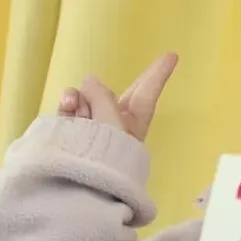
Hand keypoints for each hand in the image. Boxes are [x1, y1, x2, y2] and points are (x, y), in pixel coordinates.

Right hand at [57, 53, 177, 142]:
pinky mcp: (69, 132)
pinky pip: (69, 109)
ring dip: (81, 97)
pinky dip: (68, 104)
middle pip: (114, 96)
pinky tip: (67, 105)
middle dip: (109, 86)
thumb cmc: (105, 153)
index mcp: (133, 125)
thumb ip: (101, 97)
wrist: (79, 185)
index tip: (173, 55)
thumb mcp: (110, 121)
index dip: (158, 75)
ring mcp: (90, 129)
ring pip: (86, 99)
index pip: (147, 94)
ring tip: (76, 106)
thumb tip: (90, 81)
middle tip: (106, 77)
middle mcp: (113, 125)